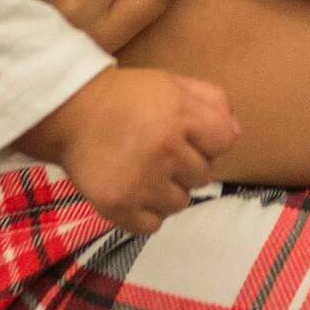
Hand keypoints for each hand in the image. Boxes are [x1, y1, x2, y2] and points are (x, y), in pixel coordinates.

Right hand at [23, 66, 239, 233]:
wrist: (73, 113)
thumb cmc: (127, 97)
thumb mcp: (172, 83)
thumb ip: (213, 101)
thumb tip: (237, 133)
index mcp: (181, 116)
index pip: (225, 141)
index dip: (210, 138)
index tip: (189, 133)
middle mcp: (165, 151)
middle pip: (205, 176)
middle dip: (188, 164)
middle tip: (162, 150)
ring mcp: (142, 183)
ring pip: (181, 203)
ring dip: (168, 190)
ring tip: (146, 170)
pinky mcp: (119, 207)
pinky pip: (153, 225)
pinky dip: (147, 213)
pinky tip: (135, 190)